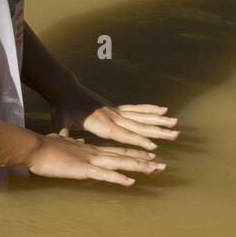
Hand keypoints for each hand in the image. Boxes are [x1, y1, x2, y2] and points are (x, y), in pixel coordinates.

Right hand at [28, 132, 165, 186]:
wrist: (36, 147)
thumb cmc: (45, 148)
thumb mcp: (62, 143)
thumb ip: (72, 143)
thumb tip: (77, 142)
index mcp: (91, 150)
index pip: (117, 152)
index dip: (134, 154)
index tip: (149, 156)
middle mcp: (95, 153)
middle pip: (125, 157)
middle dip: (145, 161)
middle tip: (163, 165)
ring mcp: (91, 161)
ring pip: (121, 164)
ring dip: (140, 167)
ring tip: (156, 170)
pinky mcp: (84, 169)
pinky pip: (105, 175)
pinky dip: (119, 178)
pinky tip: (131, 182)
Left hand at [50, 89, 178, 149]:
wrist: (65, 89)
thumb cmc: (62, 108)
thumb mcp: (60, 123)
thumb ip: (63, 134)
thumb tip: (59, 142)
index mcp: (101, 124)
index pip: (123, 134)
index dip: (139, 140)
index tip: (154, 147)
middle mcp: (112, 116)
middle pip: (139, 125)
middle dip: (158, 131)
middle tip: (176, 134)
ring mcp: (115, 111)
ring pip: (142, 117)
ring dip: (159, 120)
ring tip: (176, 122)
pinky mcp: (116, 107)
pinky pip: (136, 109)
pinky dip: (150, 109)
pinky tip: (163, 110)